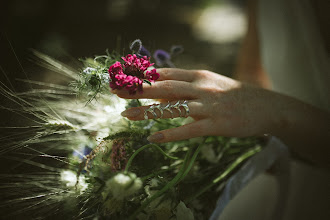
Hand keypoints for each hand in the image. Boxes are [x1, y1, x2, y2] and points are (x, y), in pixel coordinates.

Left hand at [113, 68, 276, 142]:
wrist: (266, 107)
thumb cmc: (234, 95)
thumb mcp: (209, 85)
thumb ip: (184, 88)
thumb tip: (158, 95)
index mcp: (199, 76)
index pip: (166, 73)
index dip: (143, 75)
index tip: (124, 77)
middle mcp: (201, 88)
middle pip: (164, 87)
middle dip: (137, 89)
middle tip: (115, 91)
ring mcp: (209, 106)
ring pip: (172, 108)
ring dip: (147, 111)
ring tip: (126, 115)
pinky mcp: (216, 125)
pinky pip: (189, 130)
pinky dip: (169, 134)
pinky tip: (152, 139)